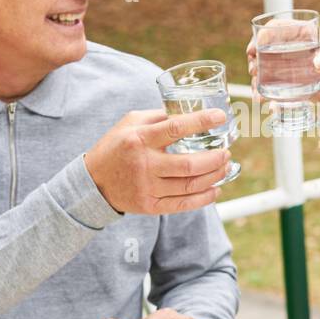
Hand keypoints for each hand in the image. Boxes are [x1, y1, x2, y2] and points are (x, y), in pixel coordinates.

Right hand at [84, 109, 231, 214]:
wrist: (93, 182)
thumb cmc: (115, 147)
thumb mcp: (130, 123)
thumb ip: (158, 117)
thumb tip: (189, 112)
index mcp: (140, 139)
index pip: (176, 127)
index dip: (202, 121)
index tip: (220, 117)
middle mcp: (144, 164)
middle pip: (189, 163)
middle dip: (215, 158)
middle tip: (226, 152)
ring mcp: (147, 187)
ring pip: (190, 185)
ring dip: (214, 176)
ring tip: (224, 167)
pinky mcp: (150, 205)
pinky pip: (183, 204)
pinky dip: (204, 198)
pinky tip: (215, 189)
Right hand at [246, 25, 319, 146]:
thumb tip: (318, 63)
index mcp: (307, 35)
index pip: (281, 28)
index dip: (264, 34)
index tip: (256, 47)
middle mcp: (296, 49)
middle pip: (268, 48)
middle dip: (255, 58)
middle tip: (254, 70)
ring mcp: (292, 68)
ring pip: (267, 68)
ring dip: (257, 77)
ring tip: (257, 90)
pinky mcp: (292, 85)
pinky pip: (275, 87)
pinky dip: (267, 94)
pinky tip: (266, 103)